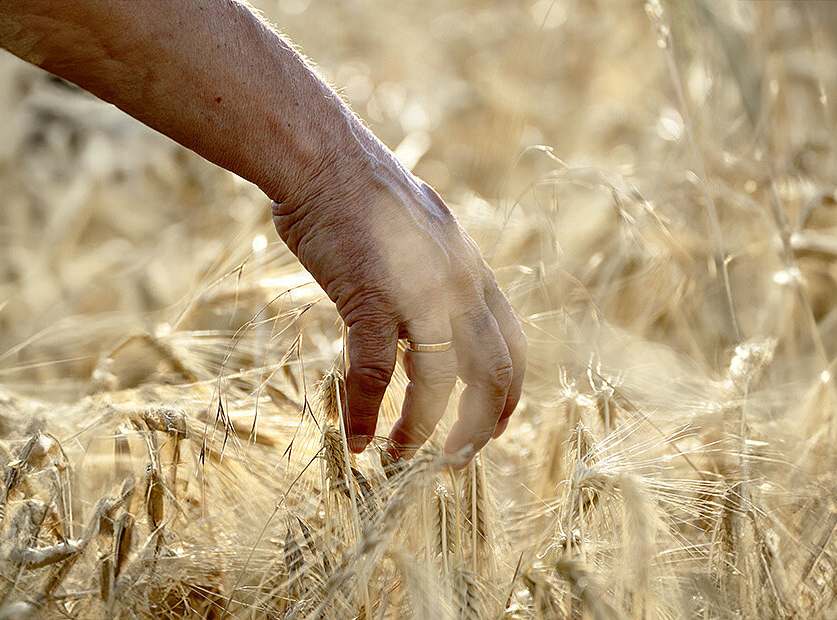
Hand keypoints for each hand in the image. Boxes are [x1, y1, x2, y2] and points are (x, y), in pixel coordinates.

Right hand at [272, 151, 525, 464]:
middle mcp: (460, 286)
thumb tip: (421, 335)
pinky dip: (368, 413)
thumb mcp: (419, 239)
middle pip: (493, 376)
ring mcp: (420, 293)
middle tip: (454, 463)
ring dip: (421, 433)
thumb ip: (432, 283)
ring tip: (400, 460)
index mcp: (473, 273)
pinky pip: (377, 374)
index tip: (489, 430)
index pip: (512, 347)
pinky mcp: (372, 298)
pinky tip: (356, 439)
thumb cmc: (360, 196)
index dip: (507, 397)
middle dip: (478, 428)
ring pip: (438, 386)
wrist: (323, 158)